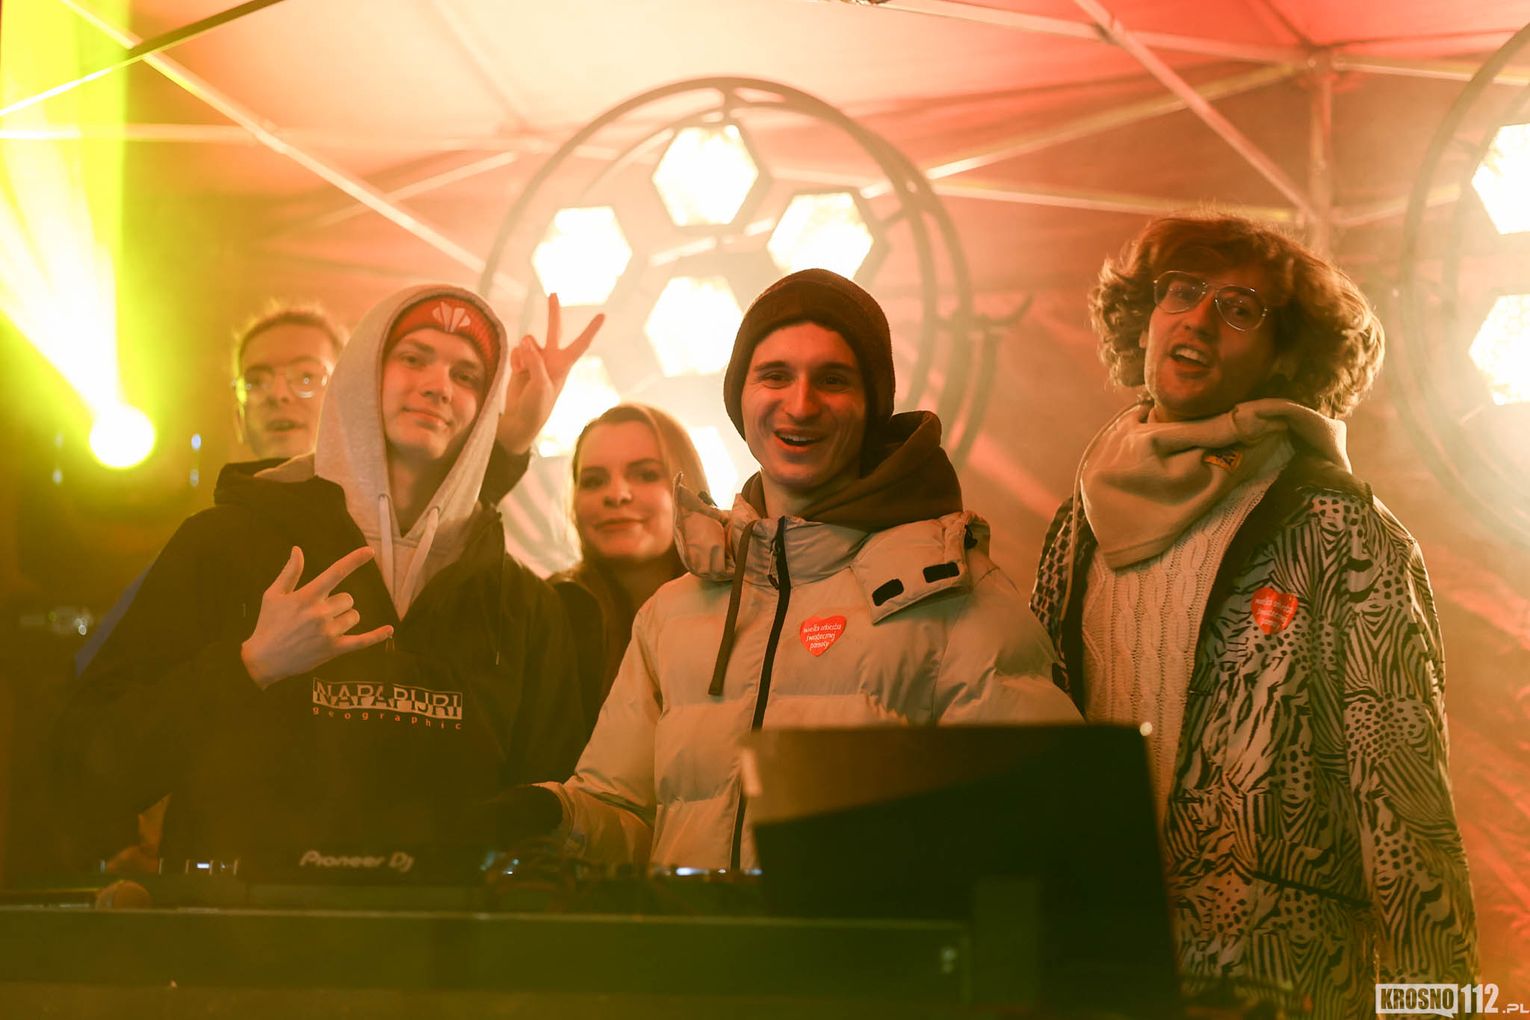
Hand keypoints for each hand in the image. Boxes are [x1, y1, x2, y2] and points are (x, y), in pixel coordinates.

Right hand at [239, 546, 391, 688]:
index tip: (370, 551)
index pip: (335, 572)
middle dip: (338, 603)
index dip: (354, 560)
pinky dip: (377, 636)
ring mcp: (328, 632)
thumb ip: (290, 572)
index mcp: (306, 596)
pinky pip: (362, 641)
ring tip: (323, 628)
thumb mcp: (273, 595)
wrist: (263, 660)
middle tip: (317, 615)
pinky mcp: (334, 649)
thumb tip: (297, 549)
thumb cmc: (268, 624)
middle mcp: (320, 613)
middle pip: (348, 599)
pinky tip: (389, 630)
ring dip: (344, 618)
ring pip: (354, 616)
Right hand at [496, 293, 604, 454]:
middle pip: (554, 329)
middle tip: (554, 293)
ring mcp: (535, 360)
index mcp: (563, 365)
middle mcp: (551, 359)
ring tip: (524, 372)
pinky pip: (516, 350)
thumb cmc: (537, 406)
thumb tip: (526, 340)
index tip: (603, 315)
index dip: (591, 329)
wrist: (521, 420)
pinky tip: (516, 373)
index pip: (581, 343)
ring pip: (528, 340)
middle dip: (553, 312)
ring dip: (523, 352)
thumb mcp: (541, 386)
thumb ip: (534, 361)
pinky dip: (515, 359)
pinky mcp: (521, 362)